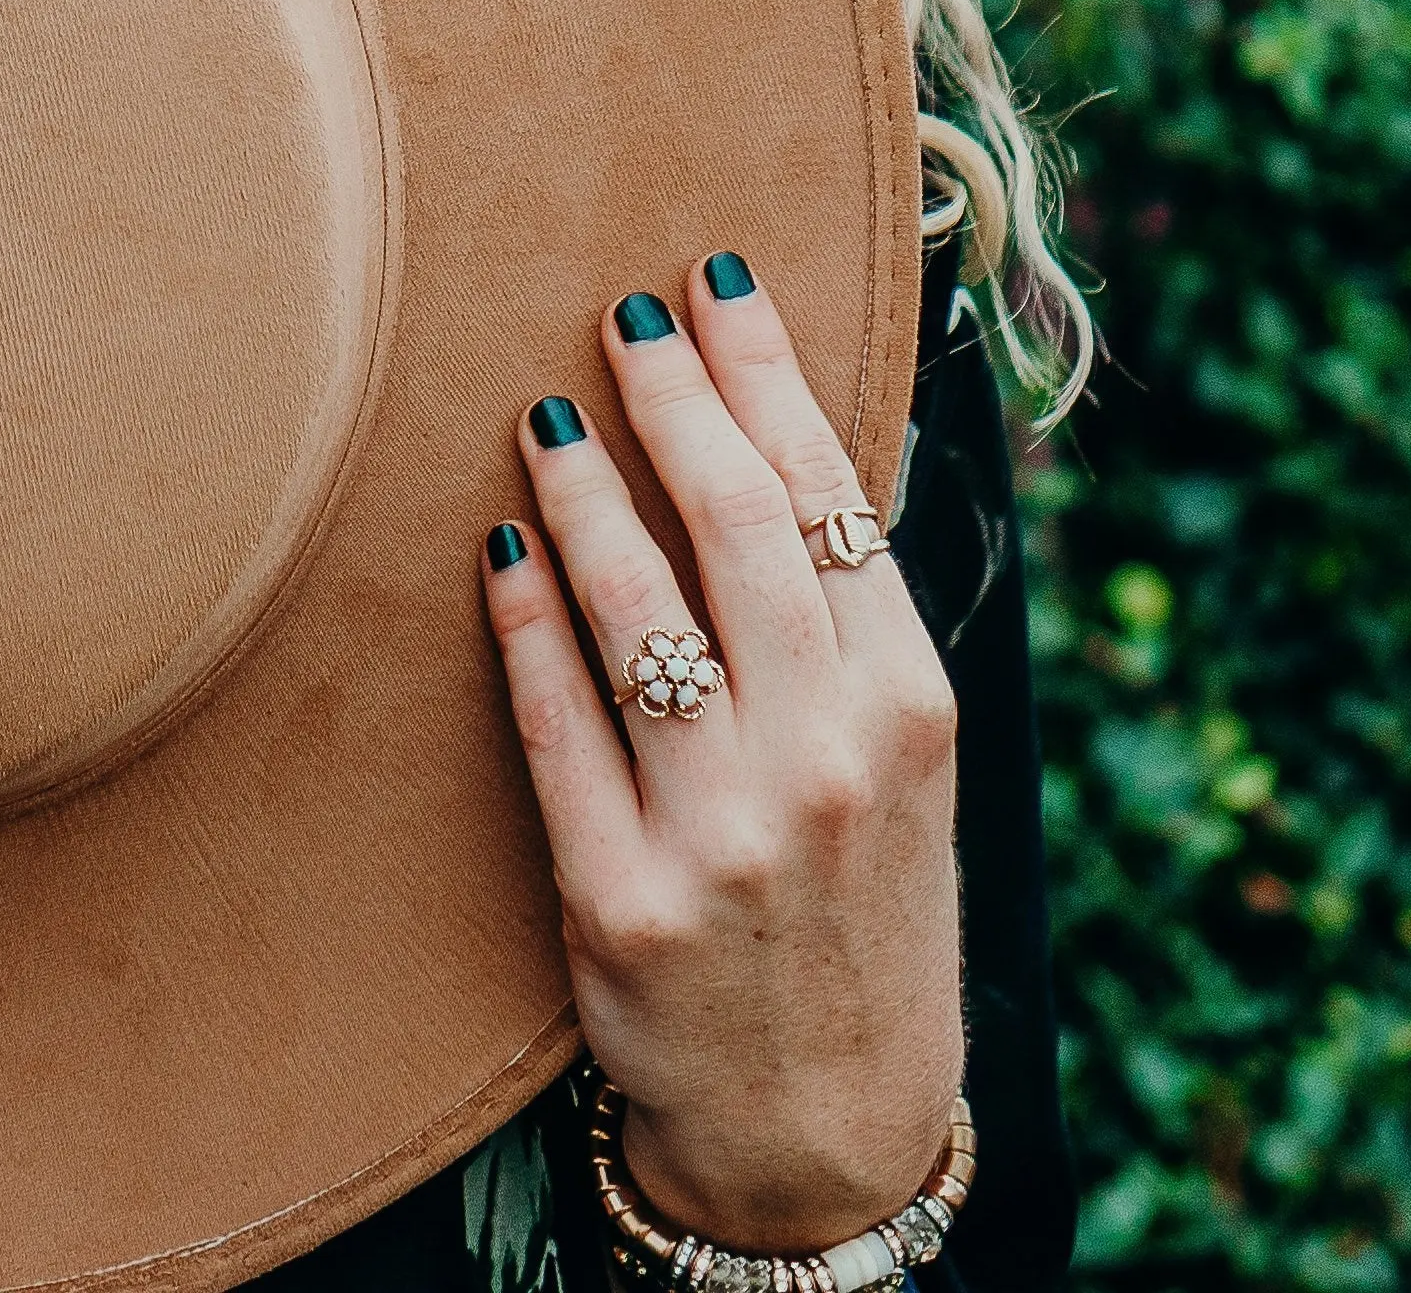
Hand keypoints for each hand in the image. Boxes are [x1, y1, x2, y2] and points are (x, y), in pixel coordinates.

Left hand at [481, 251, 961, 1252]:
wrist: (831, 1125)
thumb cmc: (863, 909)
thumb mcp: (905, 767)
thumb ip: (846, 619)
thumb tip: (778, 433)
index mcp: (911, 711)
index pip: (827, 498)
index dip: (763, 376)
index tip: (709, 285)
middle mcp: (827, 763)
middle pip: (733, 526)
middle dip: (669, 399)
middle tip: (614, 316)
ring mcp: (724, 835)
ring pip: (634, 608)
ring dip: (580, 490)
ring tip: (544, 416)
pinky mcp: (622, 901)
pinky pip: (556, 727)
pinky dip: (524, 624)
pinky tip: (498, 553)